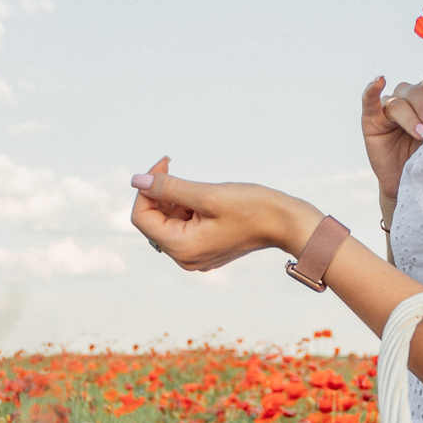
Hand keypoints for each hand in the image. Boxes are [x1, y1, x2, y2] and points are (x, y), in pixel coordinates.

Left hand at [128, 159, 320, 272]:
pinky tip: (205, 199)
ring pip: (168, 222)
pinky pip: (183, 227)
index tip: (164, 164)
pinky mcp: (204, 250)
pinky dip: (186, 209)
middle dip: (160, 193)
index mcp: (181, 249)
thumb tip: (136, 180)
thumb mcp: (207, 194)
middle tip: (175, 167)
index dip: (146, 188)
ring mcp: (194, 256)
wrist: (286, 223)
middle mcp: (184, 259)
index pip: (142, 217)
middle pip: (153, 221)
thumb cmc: (252, 208)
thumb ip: (168, 187)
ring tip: (200, 189)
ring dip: (175, 199)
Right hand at [361, 70, 422, 219]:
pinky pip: (369, 101)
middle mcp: (410, 98)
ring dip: (411, 115)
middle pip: (417, 90)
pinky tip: (379, 80)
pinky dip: (372, 90)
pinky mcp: (371, 120)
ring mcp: (389, 107)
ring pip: (399, 101)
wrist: (409, 185)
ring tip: (421, 133)